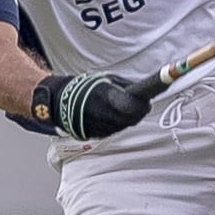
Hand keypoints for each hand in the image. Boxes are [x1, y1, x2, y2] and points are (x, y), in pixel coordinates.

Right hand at [31, 72, 154, 140]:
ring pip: (128, 124)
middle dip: (140, 108)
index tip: (156, 96)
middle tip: (141, 100)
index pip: (133, 103)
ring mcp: (102, 127)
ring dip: (131, 115)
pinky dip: (120, 122)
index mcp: (107, 97)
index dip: (145, 101)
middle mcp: (106, 115)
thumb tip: (143, 90)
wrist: (59, 103)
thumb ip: (125, 86)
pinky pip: (117, 129)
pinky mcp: (99, 135)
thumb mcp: (106, 80)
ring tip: (124, 105)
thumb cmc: (85, 87)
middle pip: (135, 116)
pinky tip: (113, 115)